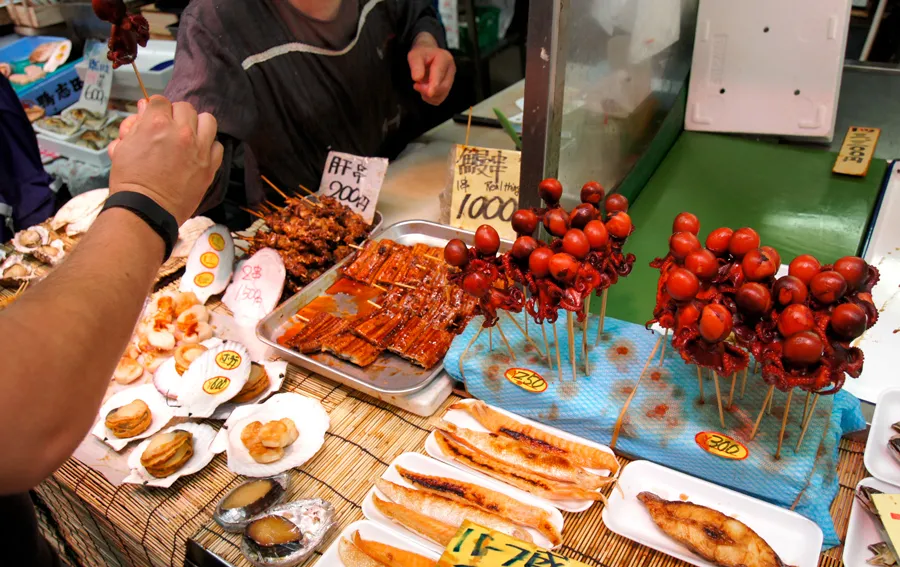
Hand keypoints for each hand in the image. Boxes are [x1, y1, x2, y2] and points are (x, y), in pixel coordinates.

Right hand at [108, 96, 223, 224]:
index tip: (155, 119)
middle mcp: (181, 132)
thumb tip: (144, 106)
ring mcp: (199, 148)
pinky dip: (209, 146)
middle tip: (170, 129)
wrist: (147, 209)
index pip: (160, 101)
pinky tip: (198, 154)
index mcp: (156, 124)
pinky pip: (217, 145)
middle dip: (176, 115)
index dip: (156, 109)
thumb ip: (136, 125)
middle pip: (185, 107)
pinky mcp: (210, 165)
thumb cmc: (131, 181)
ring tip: (188, 136)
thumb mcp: (124, 148)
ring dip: (197, 125)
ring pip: (207, 120)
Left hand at [408, 33, 454, 104]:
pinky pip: (440, 99)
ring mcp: (450, 79)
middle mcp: (451, 69)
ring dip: (429, 96)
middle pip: (443, 87)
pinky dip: (430, 99)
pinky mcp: (448, 87)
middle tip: (416, 85)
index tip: (428, 93)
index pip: (440, 74)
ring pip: (442, 95)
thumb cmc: (421, 55)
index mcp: (444, 58)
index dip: (435, 85)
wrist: (427, 56)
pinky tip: (424, 91)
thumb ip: (416, 66)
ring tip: (420, 86)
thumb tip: (417, 78)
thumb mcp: (415, 56)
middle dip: (428, 91)